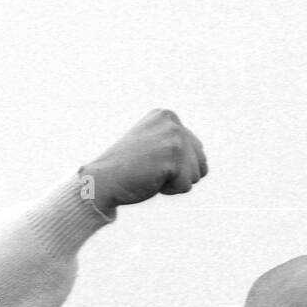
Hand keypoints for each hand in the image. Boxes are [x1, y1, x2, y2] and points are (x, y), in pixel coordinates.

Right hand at [80, 108, 207, 215]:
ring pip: (195, 176)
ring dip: (175, 183)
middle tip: (150, 169)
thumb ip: (177, 148)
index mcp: (167, 116)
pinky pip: (186, 186)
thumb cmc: (128, 169)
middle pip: (200, 164)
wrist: (102, 180)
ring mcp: (173, 137)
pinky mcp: (172, 156)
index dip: (176, 167)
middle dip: (179, 175)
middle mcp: (173, 122)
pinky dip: (170, 190)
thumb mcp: (154, 148)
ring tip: (151, 173)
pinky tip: (150, 179)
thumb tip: (204, 166)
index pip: (197, 152)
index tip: (150, 161)